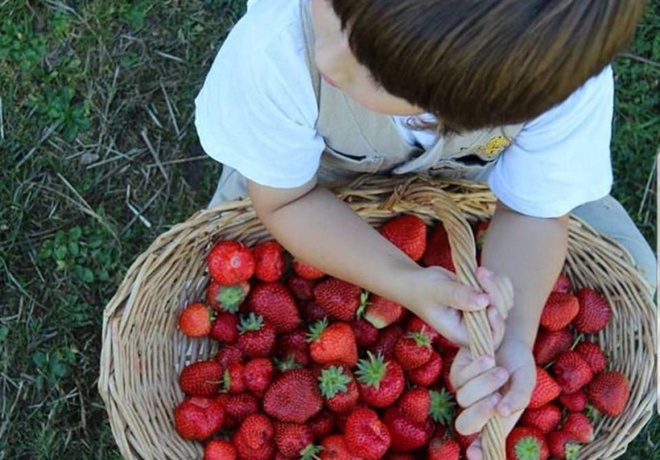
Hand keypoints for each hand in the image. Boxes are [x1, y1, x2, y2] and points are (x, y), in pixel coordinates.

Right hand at [407, 266, 513, 348]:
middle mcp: (475, 327)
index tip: (489, 304)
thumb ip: (458, 296)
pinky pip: (503, 293)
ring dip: (497, 284)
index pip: (489, 338)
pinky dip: (499, 282)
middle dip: (494, 293)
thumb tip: (484, 301)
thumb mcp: (437, 292)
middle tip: (480, 272)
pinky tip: (484, 273)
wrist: (418, 282)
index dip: (496, 324)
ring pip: (504, 303)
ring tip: (479, 270)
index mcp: (462, 334)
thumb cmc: (422, 289)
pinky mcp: (485, 301)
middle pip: (500, 317)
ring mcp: (481, 314)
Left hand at [449, 340, 535, 459]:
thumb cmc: (518, 365)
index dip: (480, 453)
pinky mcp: (457, 373)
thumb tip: (502, 413)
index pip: (484, 444)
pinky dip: (477, 367)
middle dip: (480, 413)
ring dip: (485, 384)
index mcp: (496, 419)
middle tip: (496, 398)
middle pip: (464, 425)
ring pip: (464, 398)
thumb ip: (518, 398)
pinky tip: (489, 357)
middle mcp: (478, 409)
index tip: (476, 455)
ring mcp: (465, 392)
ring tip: (501, 371)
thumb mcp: (525, 382)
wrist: (508, 338)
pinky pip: (461, 377)